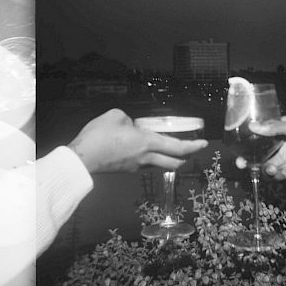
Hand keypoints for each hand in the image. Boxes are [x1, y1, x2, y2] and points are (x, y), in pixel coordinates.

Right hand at [68, 109, 207, 172]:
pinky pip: (147, 165)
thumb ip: (129, 119)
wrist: (81, 159)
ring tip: (170, 148)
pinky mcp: (126, 170)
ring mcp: (137, 166)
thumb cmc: (98, 136)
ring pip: (161, 165)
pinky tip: (146, 150)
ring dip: (170, 159)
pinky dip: (153, 159)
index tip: (204, 143)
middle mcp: (146, 158)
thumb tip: (131, 125)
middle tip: (191, 149)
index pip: (178, 147)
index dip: (194, 146)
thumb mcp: (116, 116)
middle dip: (187, 157)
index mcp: (147, 143)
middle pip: (175, 162)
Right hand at [236, 115, 285, 182]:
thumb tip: (253, 127)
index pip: (262, 130)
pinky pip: (278, 173)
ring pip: (267, 162)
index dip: (250, 136)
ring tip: (270, 169)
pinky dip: (277, 174)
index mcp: (285, 127)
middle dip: (250, 157)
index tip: (238, 143)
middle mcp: (284, 141)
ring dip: (264, 167)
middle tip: (242, 163)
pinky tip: (283, 173)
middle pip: (261, 149)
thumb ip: (276, 128)